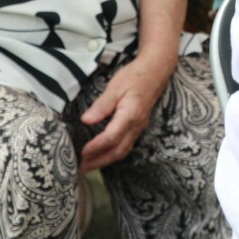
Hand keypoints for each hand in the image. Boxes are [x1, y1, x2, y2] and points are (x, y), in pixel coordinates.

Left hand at [78, 53, 174, 171]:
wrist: (156, 70)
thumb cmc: (135, 76)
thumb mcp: (115, 87)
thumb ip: (101, 105)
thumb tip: (86, 121)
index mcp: (130, 115)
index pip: (111, 138)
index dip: (96, 147)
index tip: (81, 153)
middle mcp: (137, 125)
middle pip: (118, 151)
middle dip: (100, 161)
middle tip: (82, 168)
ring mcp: (140, 127)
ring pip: (123, 151)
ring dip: (106, 160)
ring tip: (90, 165)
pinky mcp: (139, 126)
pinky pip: (127, 145)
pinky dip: (113, 153)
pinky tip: (104, 154)